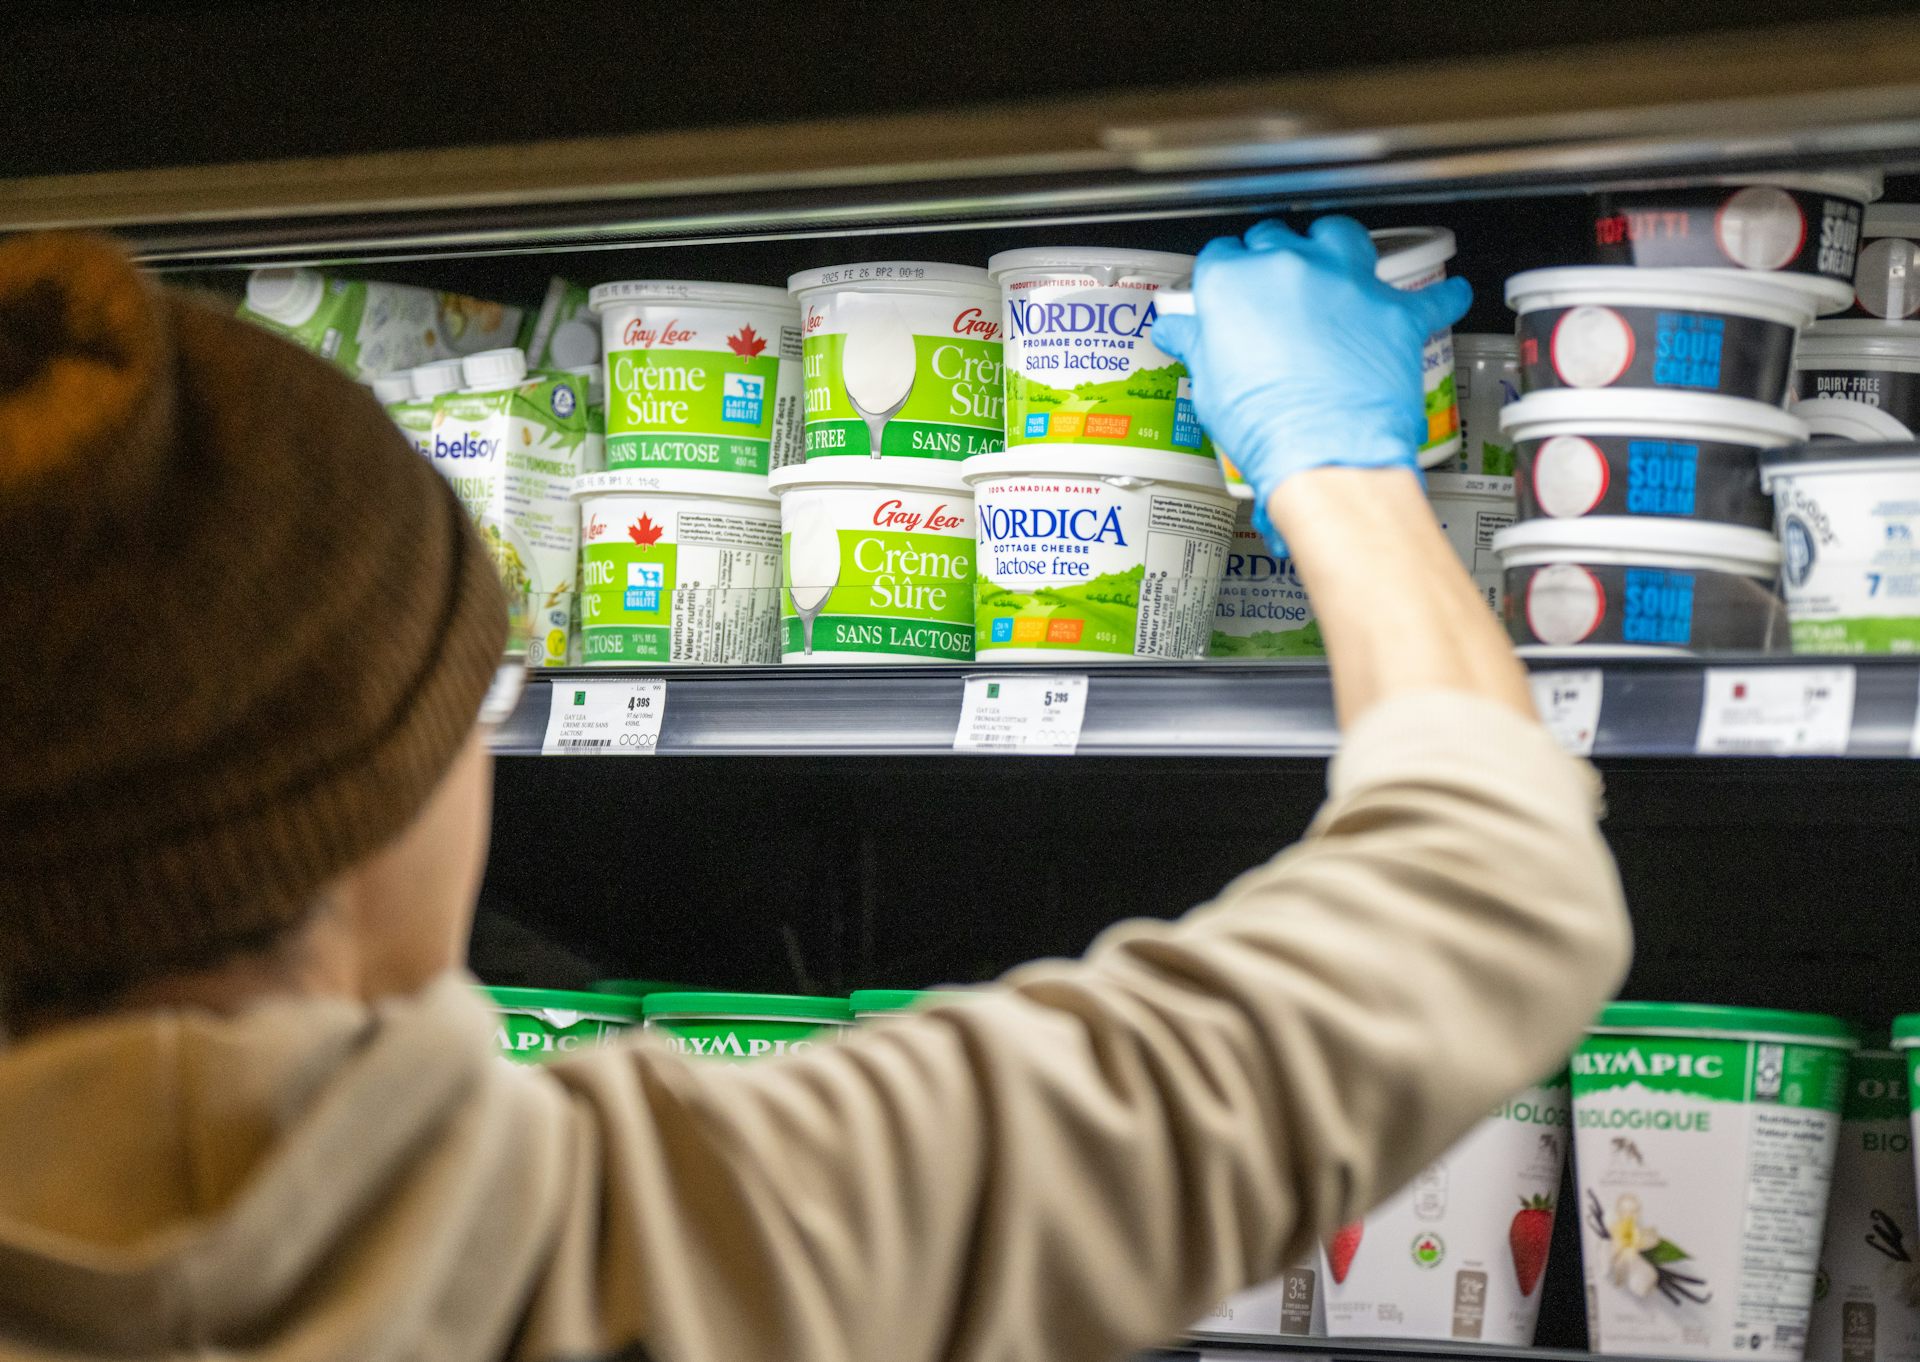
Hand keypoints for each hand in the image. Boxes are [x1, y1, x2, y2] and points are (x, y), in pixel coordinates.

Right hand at [1152, 217, 1471, 549]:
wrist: (1325, 458)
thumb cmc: (1265, 428)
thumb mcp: (1210, 388)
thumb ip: (1197, 346)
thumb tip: (1179, 330)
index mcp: (1234, 283)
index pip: (1220, 256)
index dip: (1222, 273)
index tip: (1225, 289)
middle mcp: (1291, 268)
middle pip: (1277, 237)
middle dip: (1271, 255)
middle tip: (1271, 287)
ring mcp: (1347, 284)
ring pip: (1342, 236)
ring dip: (1337, 247)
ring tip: (1337, 265)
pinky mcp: (1394, 313)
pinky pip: (1431, 296)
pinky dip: (1441, 295)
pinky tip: (1448, 294)